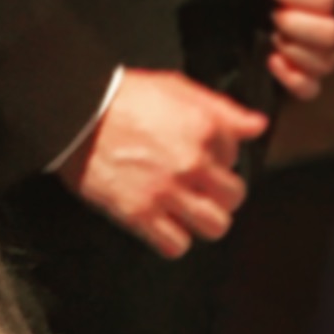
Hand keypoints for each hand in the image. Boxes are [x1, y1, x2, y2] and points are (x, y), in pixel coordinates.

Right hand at [57, 69, 267, 258]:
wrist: (76, 117)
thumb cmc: (122, 98)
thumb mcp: (178, 88)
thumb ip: (222, 110)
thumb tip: (257, 126)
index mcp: (206, 130)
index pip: (237, 156)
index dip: (221, 160)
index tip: (204, 160)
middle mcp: (193, 163)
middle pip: (234, 198)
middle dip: (222, 196)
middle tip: (203, 193)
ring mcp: (166, 191)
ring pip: (214, 226)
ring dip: (205, 223)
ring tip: (189, 216)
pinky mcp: (139, 213)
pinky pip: (175, 245)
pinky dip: (174, 242)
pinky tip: (164, 230)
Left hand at [264, 0, 333, 99]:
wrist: (193, 8)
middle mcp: (307, 24)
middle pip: (332, 32)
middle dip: (303, 25)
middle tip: (274, 18)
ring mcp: (298, 54)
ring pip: (325, 62)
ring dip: (301, 52)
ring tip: (274, 41)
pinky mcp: (283, 79)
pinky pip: (309, 89)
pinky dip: (296, 80)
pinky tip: (273, 63)